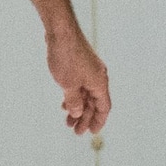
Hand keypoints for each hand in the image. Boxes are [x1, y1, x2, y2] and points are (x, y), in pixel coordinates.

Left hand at [44, 22, 114, 138]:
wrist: (61, 32)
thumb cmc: (66, 57)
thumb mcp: (68, 85)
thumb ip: (74, 101)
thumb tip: (78, 114)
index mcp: (100, 82)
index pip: (104, 107)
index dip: (99, 121)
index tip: (92, 133)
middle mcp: (98, 77)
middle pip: (94, 103)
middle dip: (85, 118)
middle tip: (75, 131)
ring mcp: (89, 71)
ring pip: (86, 95)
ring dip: (78, 108)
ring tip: (67, 121)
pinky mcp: (80, 66)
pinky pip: (80, 86)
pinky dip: (74, 97)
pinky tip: (64, 104)